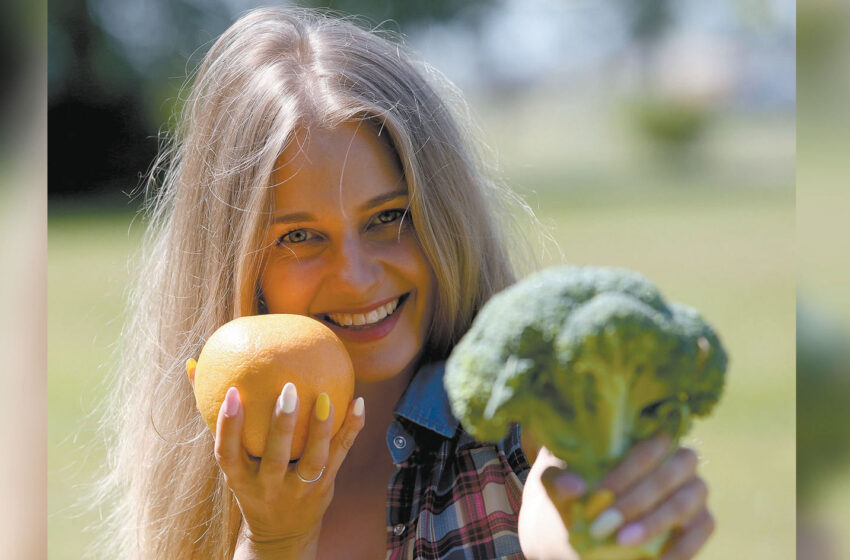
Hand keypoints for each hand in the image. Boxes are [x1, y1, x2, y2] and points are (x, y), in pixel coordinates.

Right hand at [214, 384, 364, 555]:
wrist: (281, 533)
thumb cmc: (250, 480)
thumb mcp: (230, 458)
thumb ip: (215, 416)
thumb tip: (193, 365)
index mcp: (239, 478)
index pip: (228, 453)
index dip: (229, 425)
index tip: (233, 391)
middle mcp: (267, 487)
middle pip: (275, 457)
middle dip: (281, 425)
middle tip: (288, 387)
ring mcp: (298, 491)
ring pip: (313, 460)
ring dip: (320, 429)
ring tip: (327, 396)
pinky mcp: (324, 488)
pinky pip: (340, 455)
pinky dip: (350, 430)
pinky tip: (358, 402)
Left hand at [537, 433, 714, 559]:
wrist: (577, 525)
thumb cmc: (569, 492)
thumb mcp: (552, 484)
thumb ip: (557, 480)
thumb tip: (576, 485)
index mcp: (641, 437)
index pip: (648, 443)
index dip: (625, 471)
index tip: (597, 496)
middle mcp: (675, 458)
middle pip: (674, 469)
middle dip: (639, 498)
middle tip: (604, 525)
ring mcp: (692, 489)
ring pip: (688, 500)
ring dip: (655, 522)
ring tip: (622, 542)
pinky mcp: (700, 521)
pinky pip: (702, 530)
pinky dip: (680, 548)